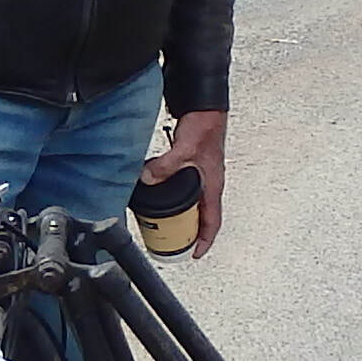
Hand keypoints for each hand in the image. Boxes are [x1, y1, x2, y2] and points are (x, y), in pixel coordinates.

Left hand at [141, 109, 228, 255]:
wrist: (206, 106)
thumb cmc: (206, 125)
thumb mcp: (185, 148)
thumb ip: (167, 164)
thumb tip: (148, 178)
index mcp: (213, 186)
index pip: (213, 222)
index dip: (205, 241)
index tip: (195, 254)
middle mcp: (209, 184)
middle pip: (201, 217)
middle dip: (189, 233)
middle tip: (173, 244)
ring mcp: (202, 176)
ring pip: (193, 204)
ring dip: (180, 216)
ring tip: (163, 224)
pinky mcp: (193, 166)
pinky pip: (185, 189)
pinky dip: (174, 197)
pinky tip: (160, 194)